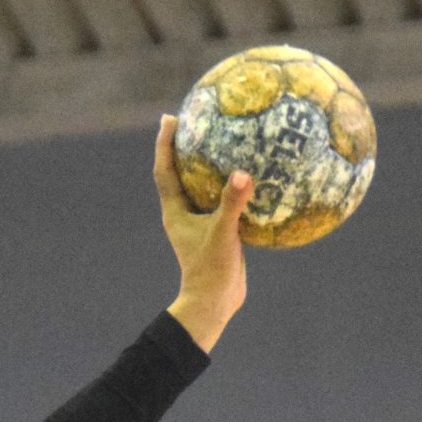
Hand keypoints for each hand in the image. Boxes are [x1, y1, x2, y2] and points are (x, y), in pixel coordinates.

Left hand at [153, 114, 251, 350]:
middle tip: (195, 119)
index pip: (165, 171)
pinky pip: (225, 201)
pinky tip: (256, 175)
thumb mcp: (223, 234)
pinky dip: (235, 187)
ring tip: (225, 139)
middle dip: (185, 146)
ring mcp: (201, 222)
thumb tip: (243, 175)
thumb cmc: (212, 271)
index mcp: (176, 211)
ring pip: (203, 186)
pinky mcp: (219, 231)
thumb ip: (232, 204)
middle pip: (180, 172)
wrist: (215, 303)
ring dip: (210, 165)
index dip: (165, 144)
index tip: (169, 118)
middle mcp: (184, 214)